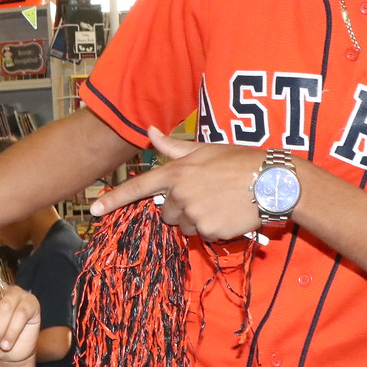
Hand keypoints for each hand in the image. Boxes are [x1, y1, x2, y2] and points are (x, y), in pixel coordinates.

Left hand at [89, 127, 267, 241]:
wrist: (273, 180)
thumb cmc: (240, 161)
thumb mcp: (205, 149)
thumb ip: (174, 147)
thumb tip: (150, 131)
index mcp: (177, 172)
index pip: (139, 186)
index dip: (114, 199)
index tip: (94, 209)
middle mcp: (181, 194)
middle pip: (167, 213)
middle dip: (181, 208)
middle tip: (206, 195)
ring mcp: (194, 214)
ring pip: (184, 226)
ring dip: (197, 219)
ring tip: (220, 203)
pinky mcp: (210, 231)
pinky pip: (203, 235)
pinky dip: (213, 228)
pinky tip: (228, 214)